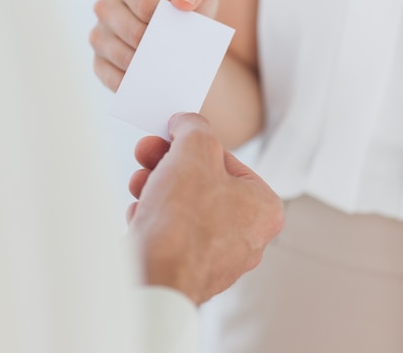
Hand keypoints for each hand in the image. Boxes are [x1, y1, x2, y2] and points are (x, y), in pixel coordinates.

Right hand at [89, 0, 218, 90]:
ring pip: (119, 55)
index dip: (163, 19)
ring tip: (168, 70)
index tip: (180, 28)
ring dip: (144, 66)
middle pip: (130, 31)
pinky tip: (151, 86)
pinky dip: (130, 84)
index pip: (143, 3)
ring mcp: (99, 34)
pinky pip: (110, 77)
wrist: (183, 26)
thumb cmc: (189, 1)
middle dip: (156, 45)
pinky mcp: (99, 60)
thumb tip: (183, 1)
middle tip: (177, 55)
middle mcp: (106, 4)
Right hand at [127, 113, 282, 304]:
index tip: (169, 134)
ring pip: (183, 206)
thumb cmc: (183, 218)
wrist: (153, 279)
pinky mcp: (188, 270)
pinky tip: (138, 214)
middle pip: (202, 181)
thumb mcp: (194, 149)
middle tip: (145, 151)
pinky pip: (171, 233)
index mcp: (263, 208)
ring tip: (138, 183)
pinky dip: (153, 218)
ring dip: (156, 187)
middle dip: (168, 163)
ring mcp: (217, 257)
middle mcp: (247, 236)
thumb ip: (194, 127)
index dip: (192, 142)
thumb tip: (187, 122)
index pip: (226, 159)